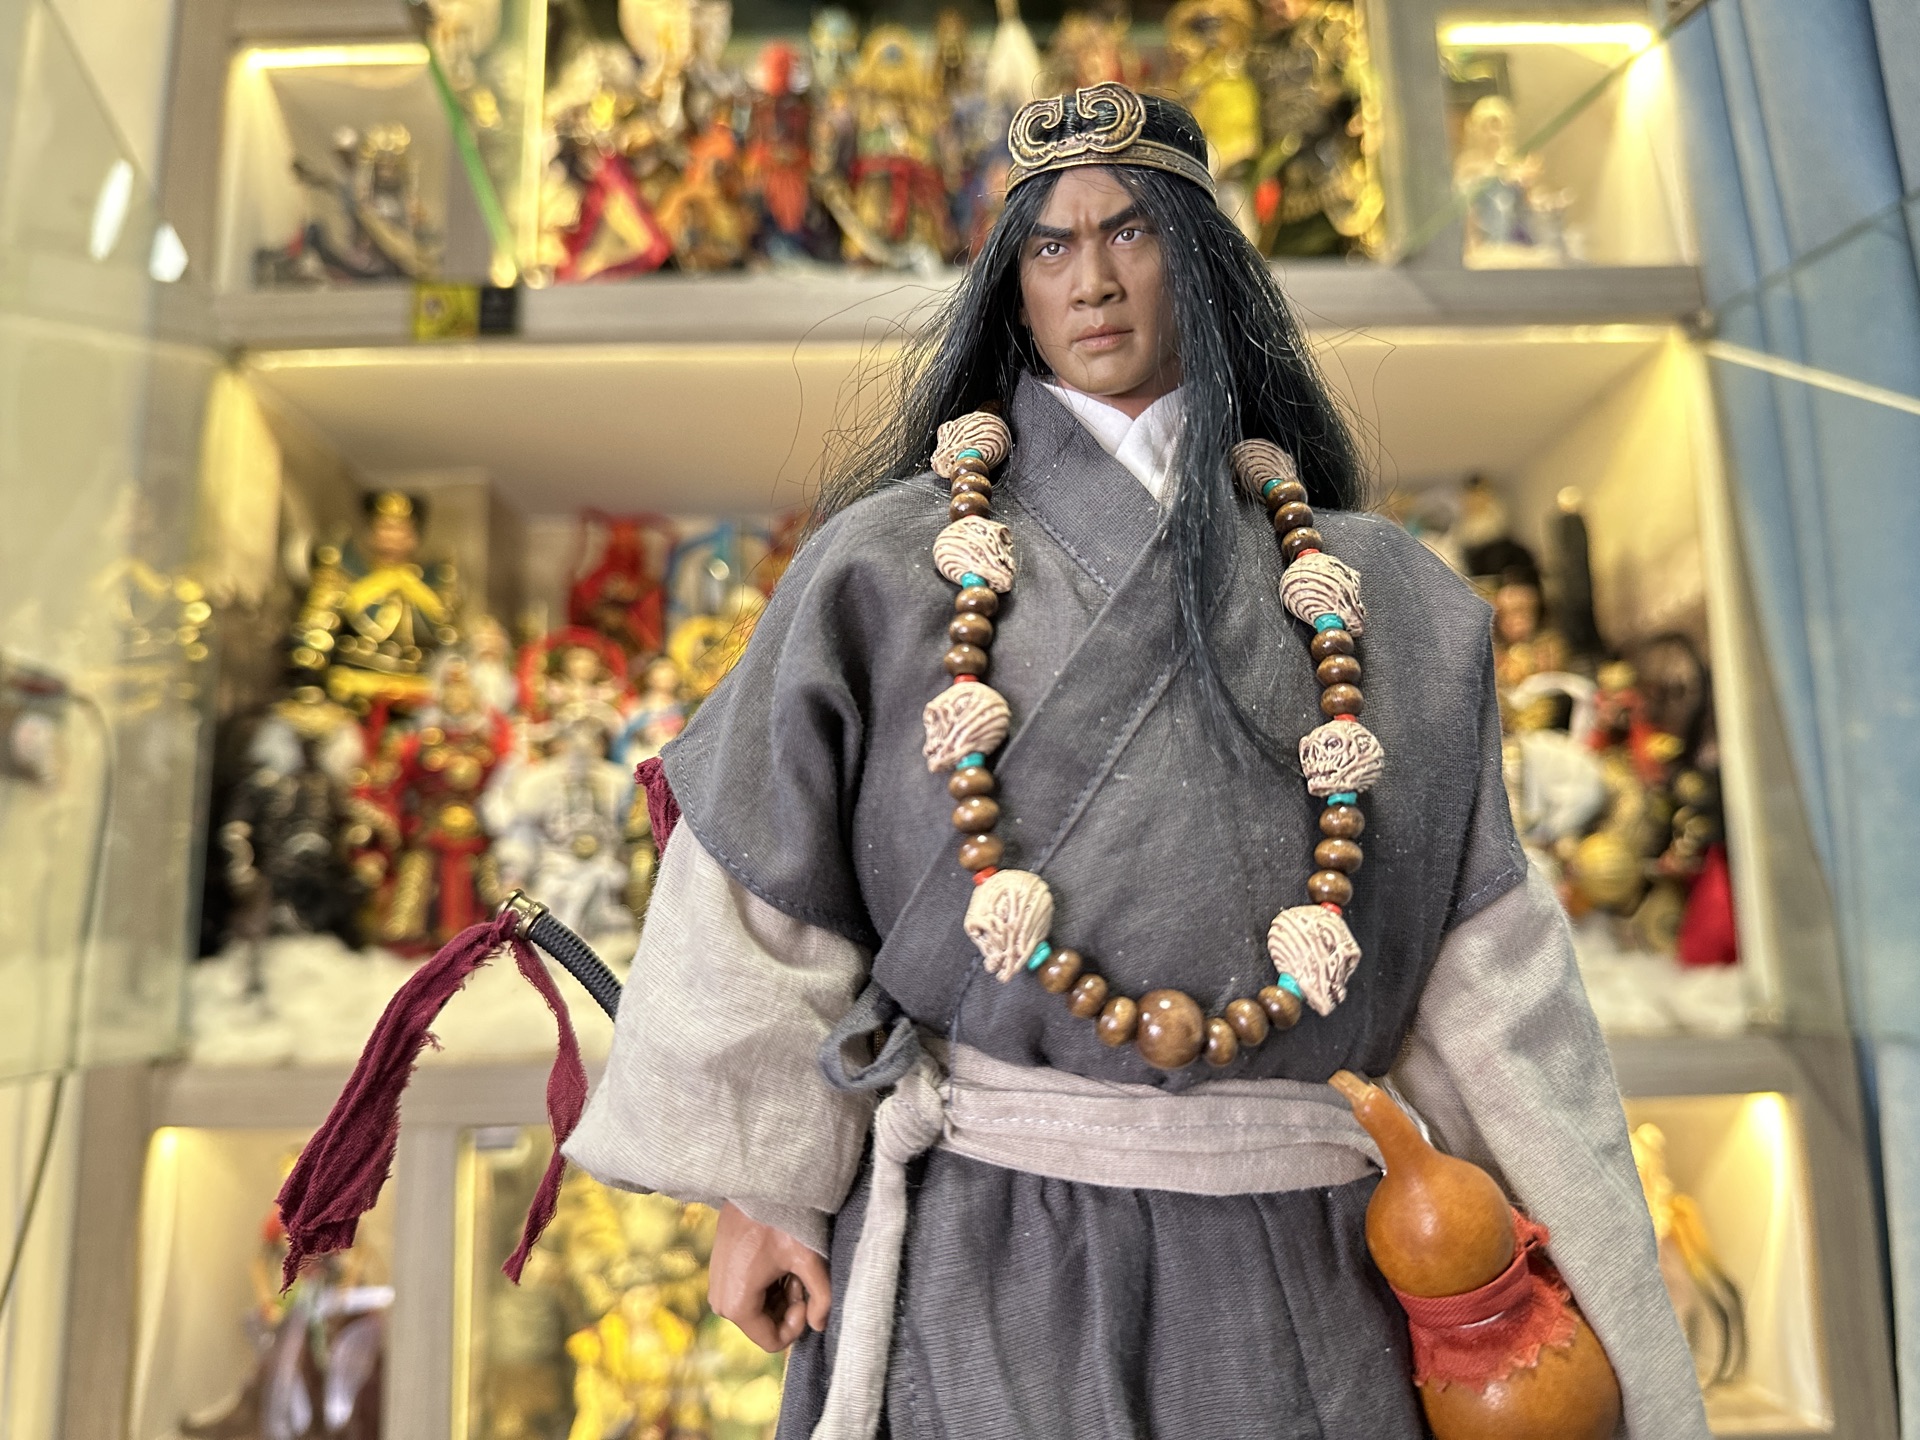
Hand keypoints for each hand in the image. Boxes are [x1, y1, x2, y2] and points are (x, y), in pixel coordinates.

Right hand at [708, 1201, 831, 1351]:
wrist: (756, 1183)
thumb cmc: (783, 1219)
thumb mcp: (809, 1259)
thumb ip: (822, 1297)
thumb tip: (821, 1325)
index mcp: (737, 1306)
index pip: (773, 1341)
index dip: (797, 1324)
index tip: (806, 1293)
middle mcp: (720, 1303)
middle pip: (765, 1325)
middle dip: (789, 1306)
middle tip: (800, 1275)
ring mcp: (718, 1288)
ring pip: (759, 1310)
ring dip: (781, 1294)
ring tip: (791, 1264)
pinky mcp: (720, 1274)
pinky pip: (749, 1294)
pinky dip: (768, 1284)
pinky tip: (778, 1259)